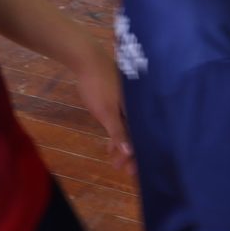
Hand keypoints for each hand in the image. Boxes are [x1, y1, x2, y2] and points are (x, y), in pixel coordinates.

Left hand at [71, 38, 131, 171]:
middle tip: (121, 169)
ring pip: (130, 127)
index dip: (138, 155)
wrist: (87, 59)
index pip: (142, 137)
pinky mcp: (122, 97)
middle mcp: (139, 106)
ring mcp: (131, 101)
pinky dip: (118, 131)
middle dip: (130, 153)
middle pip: (138, 133)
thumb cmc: (99, 86)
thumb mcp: (106, 113)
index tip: (132, 172)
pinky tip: (110, 141)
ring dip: (122, 144)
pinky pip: (124, 120)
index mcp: (138, 110)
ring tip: (113, 160)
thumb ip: (119, 133)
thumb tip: (131, 153)